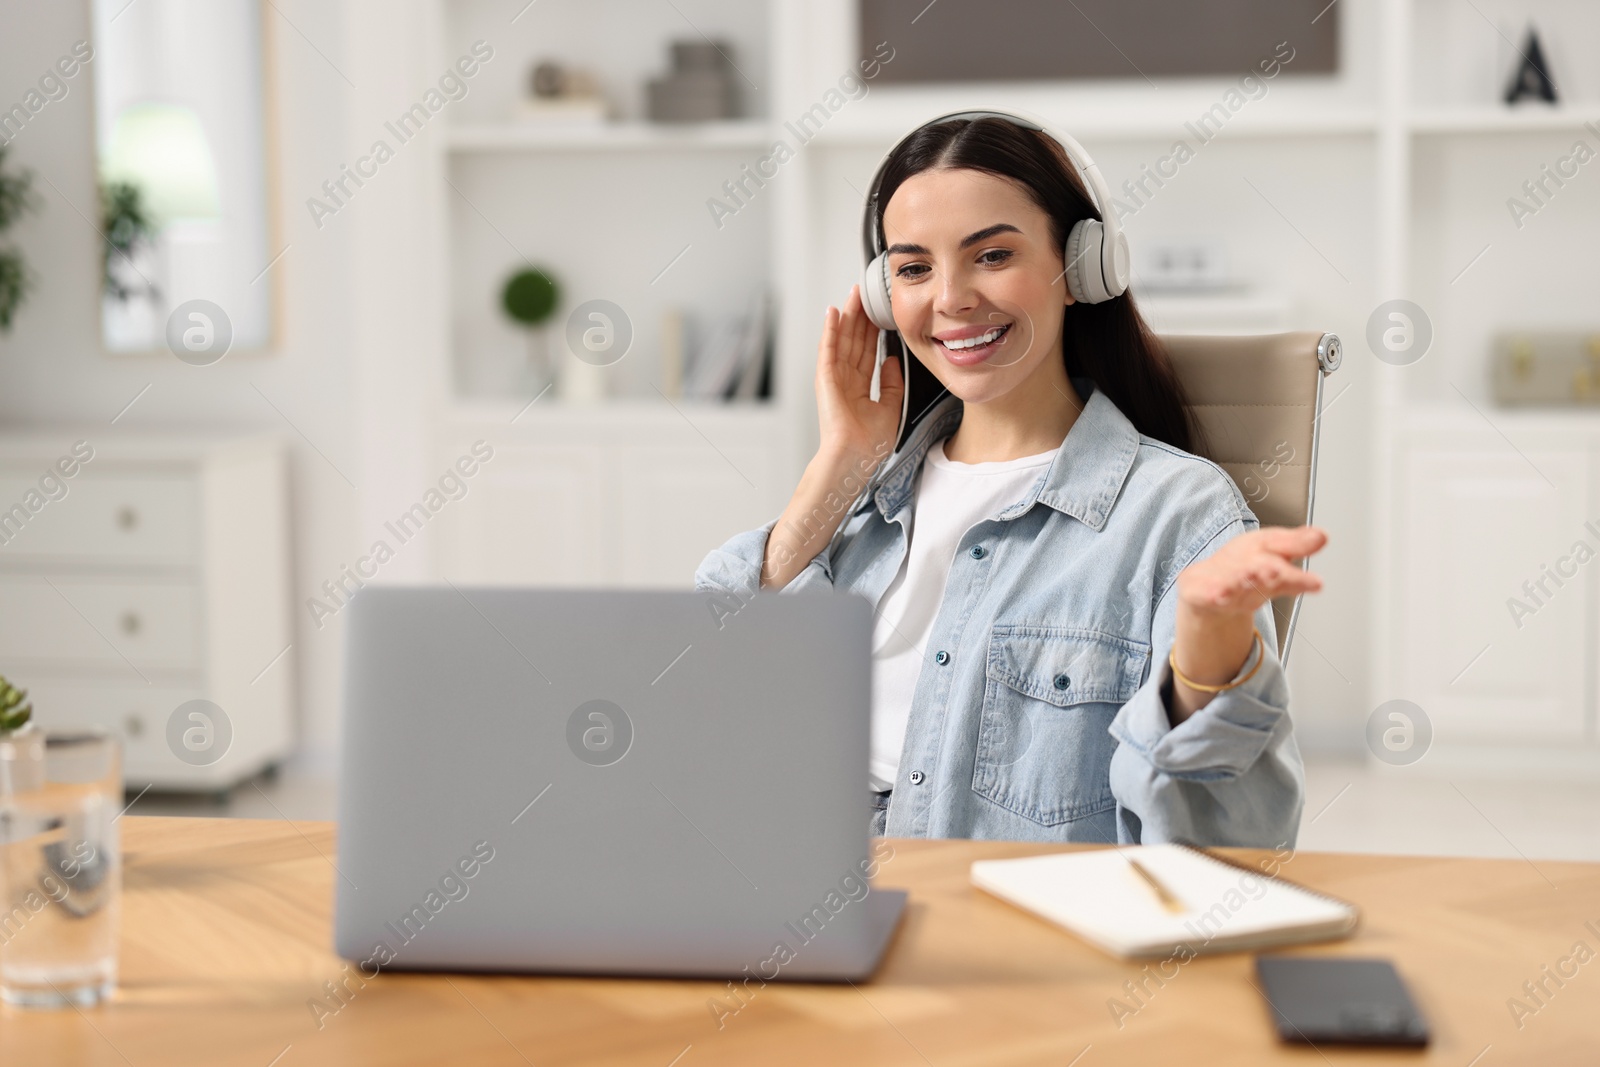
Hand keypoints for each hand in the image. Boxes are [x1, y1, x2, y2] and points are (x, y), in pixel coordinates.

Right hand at [815, 284, 903, 465]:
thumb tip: (893, 360)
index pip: (868, 352)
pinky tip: (833, 314)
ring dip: (846, 317)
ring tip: (852, 295)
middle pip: (854, 341)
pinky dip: (830, 331)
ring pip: (842, 340)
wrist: (855, 458)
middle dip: (860, 317)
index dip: (873, 331)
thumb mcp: (891, 408)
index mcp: (859, 388)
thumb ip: (892, 383)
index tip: (879, 313)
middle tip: (865, 294)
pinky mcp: (825, 379)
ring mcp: (834, 379)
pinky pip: (828, 350)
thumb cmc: (868, 444)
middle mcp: (845, 380)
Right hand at [1169, 525, 1327, 719]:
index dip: (1298, 556)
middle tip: (1280, 570)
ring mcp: (1221, 577)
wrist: (1205, 585)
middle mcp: (1242, 563)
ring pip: (1236, 579)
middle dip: (1269, 569)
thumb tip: (1322, 536)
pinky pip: (1207, 593)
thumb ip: (1296, 546)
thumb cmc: (1242, 567)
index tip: (1317, 567)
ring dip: (1245, 578)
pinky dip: (1213, 593)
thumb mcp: (1271, 554)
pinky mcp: (1199, 590)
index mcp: (1261, 549)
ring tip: (1258, 577)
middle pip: (1259, 566)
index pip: (1281, 549)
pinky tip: (1219, 595)